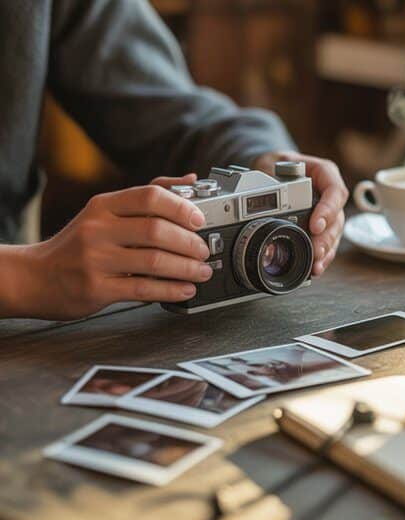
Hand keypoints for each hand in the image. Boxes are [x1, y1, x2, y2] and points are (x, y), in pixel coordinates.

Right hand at [14, 175, 211, 319]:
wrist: (35, 277)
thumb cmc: (78, 244)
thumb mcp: (104, 213)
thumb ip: (146, 197)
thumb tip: (191, 179)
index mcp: (103, 206)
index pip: (149, 196)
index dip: (181, 207)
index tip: (200, 219)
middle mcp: (98, 229)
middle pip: (156, 230)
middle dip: (190, 242)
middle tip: (205, 250)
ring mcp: (95, 259)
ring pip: (154, 260)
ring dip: (187, 268)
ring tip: (203, 271)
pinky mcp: (97, 288)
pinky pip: (143, 288)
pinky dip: (171, 289)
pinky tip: (186, 289)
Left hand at [254, 152, 347, 275]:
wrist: (271, 172)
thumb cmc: (274, 165)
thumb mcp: (269, 163)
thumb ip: (272, 176)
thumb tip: (268, 193)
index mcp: (324, 173)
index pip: (334, 191)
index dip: (328, 210)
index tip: (316, 225)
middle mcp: (330, 194)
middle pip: (336, 218)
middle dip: (326, 238)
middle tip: (316, 251)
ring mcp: (328, 212)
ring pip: (334, 234)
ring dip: (326, 250)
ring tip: (316, 264)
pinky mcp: (322, 227)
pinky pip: (327, 243)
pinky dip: (322, 256)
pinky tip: (316, 267)